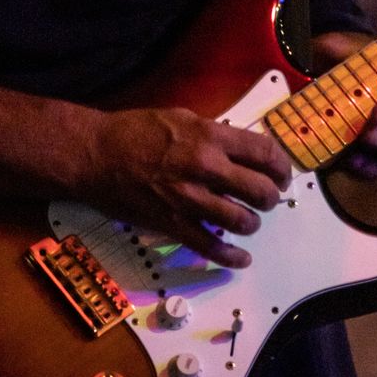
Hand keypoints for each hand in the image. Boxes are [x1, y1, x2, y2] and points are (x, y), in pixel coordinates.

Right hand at [78, 106, 291, 267]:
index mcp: (209, 137)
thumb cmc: (132, 132)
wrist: (94, 154)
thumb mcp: (181, 118)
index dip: (282, 166)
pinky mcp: (172, 223)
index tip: (282, 173)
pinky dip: (230, 256)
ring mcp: (189, 198)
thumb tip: (240, 148)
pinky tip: (241, 259)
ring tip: (250, 221)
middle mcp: (205, 167)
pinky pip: (209, 246)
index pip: (264, 152)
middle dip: (271, 197)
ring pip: (242, 220)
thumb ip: (213, 134)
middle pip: (260, 190)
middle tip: (268, 199)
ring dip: (252, 223)